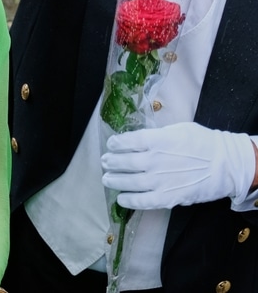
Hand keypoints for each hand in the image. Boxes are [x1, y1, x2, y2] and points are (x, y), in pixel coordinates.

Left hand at [102, 122, 256, 209]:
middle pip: (125, 162)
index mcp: (157, 141)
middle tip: (105, 162)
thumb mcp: (178, 130)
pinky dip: (129, 201)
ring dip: (115, 181)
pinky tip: (121, 198)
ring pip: (129, 182)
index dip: (116, 143)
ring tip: (107, 179)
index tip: (111, 145)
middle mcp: (155, 160)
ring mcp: (160, 180)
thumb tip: (140, 139)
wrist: (227, 165)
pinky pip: (143, 201)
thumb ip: (156, 135)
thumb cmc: (203, 143)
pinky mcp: (168, 197)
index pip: (128, 141)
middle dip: (111, 162)